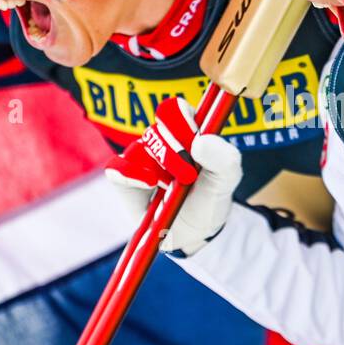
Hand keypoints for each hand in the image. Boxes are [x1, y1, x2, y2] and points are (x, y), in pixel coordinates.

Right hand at [104, 96, 242, 254]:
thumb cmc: (211, 199)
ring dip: (156, 165)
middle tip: (187, 173)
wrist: (194, 233)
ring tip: (170, 185)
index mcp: (187, 133)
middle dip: (173, 149)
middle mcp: (162, 142)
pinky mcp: (125, 181)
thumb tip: (201, 141)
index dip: (181, 118)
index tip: (192, 138)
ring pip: (138, 148)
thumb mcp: (227, 180)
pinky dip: (129, 174)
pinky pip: (116, 168)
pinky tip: (148, 184)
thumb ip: (225, 158)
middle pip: (157, 129)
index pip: (177, 110)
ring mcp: (142, 160)